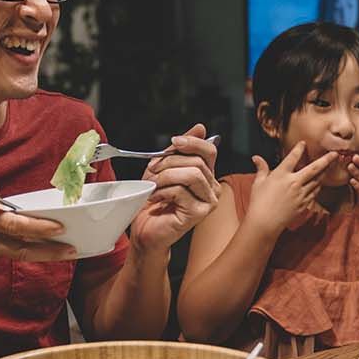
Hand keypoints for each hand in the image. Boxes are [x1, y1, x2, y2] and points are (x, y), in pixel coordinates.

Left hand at [128, 124, 221, 252]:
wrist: (145, 230)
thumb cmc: (154, 202)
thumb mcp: (164, 168)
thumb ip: (180, 150)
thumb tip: (200, 127)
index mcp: (206, 175)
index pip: (209, 150)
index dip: (192, 142)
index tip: (174, 141)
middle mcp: (212, 188)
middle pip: (197, 161)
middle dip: (169, 162)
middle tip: (152, 171)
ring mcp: (208, 202)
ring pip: (191, 175)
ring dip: (165, 177)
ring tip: (153, 186)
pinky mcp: (199, 214)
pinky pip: (181, 191)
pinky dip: (163, 192)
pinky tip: (155, 198)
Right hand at [245, 142, 334, 236]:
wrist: (265, 223)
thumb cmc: (259, 202)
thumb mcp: (258, 183)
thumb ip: (261, 168)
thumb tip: (256, 157)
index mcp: (281, 175)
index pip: (292, 157)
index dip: (299, 149)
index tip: (303, 144)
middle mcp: (294, 182)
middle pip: (314, 168)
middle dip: (326, 160)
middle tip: (335, 154)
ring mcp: (301, 194)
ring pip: (317, 181)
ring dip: (324, 173)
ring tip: (330, 167)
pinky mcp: (304, 204)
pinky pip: (314, 193)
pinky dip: (318, 186)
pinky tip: (319, 183)